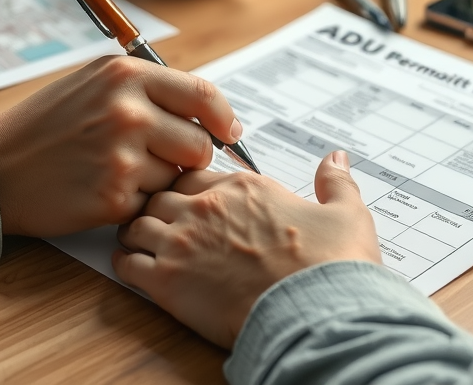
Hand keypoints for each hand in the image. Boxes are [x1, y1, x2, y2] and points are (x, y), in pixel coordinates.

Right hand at [0, 55, 240, 236]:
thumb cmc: (49, 124)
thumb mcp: (96, 83)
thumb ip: (150, 89)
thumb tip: (210, 110)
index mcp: (127, 75)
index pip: (203, 95)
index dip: (223, 118)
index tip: (228, 132)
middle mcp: (128, 111)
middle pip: (200, 144)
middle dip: (188, 157)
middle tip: (158, 158)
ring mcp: (122, 155)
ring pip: (176, 176)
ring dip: (156, 180)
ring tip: (115, 169)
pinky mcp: (114, 196)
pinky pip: (150, 201)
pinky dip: (134, 201)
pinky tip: (101, 189)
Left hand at [113, 151, 379, 348]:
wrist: (315, 312)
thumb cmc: (331, 266)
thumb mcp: (346, 215)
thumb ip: (336, 183)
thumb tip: (337, 159)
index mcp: (244, 188)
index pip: (197, 175)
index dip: (194, 190)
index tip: (198, 205)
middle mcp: (206, 207)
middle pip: (161, 195)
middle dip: (161, 209)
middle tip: (168, 226)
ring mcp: (181, 242)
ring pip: (136, 224)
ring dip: (139, 233)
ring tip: (148, 247)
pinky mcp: (165, 281)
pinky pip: (126, 263)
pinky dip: (127, 265)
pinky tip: (138, 272)